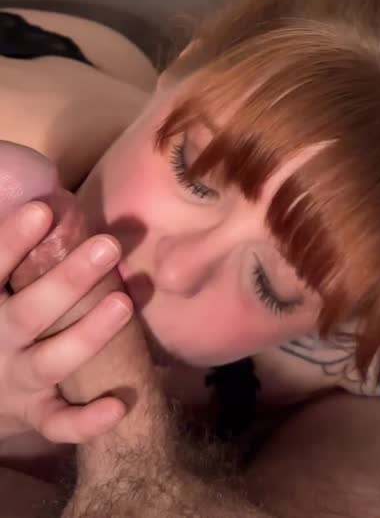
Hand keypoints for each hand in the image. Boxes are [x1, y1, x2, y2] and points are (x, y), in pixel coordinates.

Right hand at [0, 200, 132, 444]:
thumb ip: (15, 256)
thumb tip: (50, 200)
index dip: (13, 240)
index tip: (42, 210)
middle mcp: (0, 340)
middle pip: (31, 311)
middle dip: (70, 279)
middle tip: (108, 246)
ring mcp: (17, 379)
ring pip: (52, 361)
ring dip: (89, 334)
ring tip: (124, 304)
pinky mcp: (34, 413)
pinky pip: (59, 422)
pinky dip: (86, 421)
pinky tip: (119, 406)